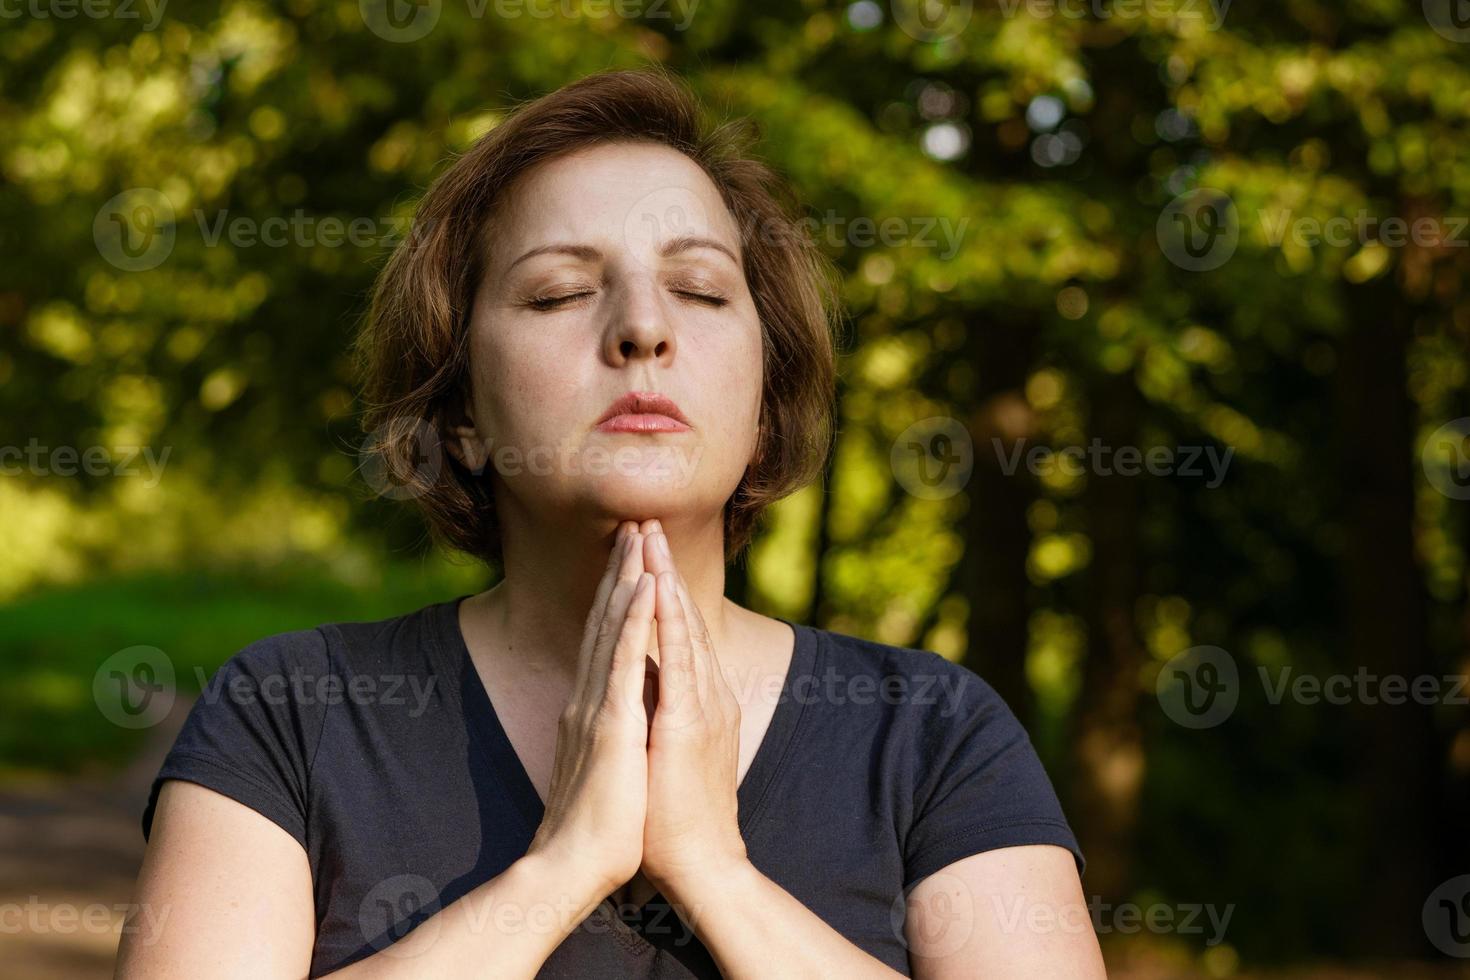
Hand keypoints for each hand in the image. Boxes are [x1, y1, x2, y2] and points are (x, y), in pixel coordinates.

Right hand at [525, 522, 655, 898]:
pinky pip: (623, 660)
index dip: (617, 596)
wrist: (573, 868)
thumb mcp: (606, 767)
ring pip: (611, 628)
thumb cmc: (597, 829)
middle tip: (634, 525)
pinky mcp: (609, 723)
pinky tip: (644, 587)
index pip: (604, 640)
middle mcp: (587, 699)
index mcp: (589, 710)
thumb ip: (609, 734)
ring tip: (640, 536)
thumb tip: (621, 714)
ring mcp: (595, 707)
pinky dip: (633, 619)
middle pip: (604, 621)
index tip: (631, 558)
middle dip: (621, 571)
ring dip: (628, 579)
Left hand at [636, 519, 749, 897]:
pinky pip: (676, 657)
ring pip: (679, 626)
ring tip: (650, 535)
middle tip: (645, 520)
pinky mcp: (689, 720)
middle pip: (677, 616)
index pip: (672, 631)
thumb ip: (661, 713)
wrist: (698, 863)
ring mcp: (700, 703)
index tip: (639, 549)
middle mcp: (702, 692)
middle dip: (660, 567)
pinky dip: (666, 619)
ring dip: (663, 577)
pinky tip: (657, 587)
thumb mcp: (665, 750)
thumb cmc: (674, 817)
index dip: (656, 587)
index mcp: (693, 698)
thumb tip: (644, 685)